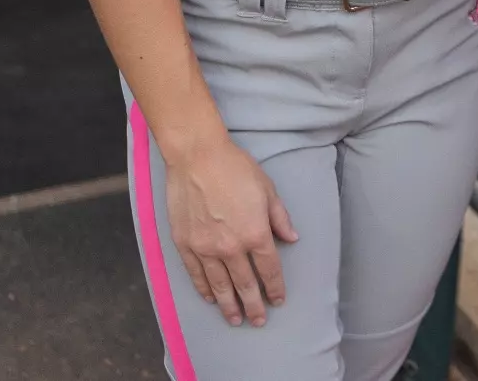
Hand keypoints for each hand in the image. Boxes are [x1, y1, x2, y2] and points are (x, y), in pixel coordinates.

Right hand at [162, 135, 299, 325]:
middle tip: (258, 321)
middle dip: (253, 306)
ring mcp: (205, 248)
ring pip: (220, 286)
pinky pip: (196, 274)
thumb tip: (291, 238)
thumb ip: (279, 217)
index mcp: (255, 233)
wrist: (196, 157)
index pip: (269, 269)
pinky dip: (204, 289)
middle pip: (245, 284)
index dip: (275, 288)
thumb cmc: (234, 168)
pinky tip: (210, 299)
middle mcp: (231, 247)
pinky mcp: (185, 244)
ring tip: (235, 319)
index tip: (278, 300)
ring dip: (229, 305)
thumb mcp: (267, 189)